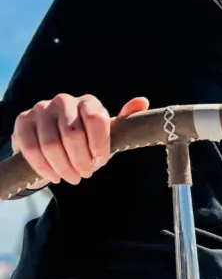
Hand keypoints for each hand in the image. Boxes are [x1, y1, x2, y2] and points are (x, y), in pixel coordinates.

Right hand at [11, 94, 149, 185]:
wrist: (53, 141)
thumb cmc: (87, 139)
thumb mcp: (107, 133)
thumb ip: (124, 120)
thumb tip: (141, 101)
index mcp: (88, 102)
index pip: (96, 119)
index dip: (99, 145)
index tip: (100, 161)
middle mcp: (63, 101)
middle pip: (73, 135)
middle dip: (81, 161)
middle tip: (85, 174)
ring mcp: (41, 109)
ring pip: (51, 145)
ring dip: (63, 167)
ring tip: (72, 177)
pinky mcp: (23, 121)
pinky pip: (32, 149)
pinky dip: (44, 168)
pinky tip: (54, 176)